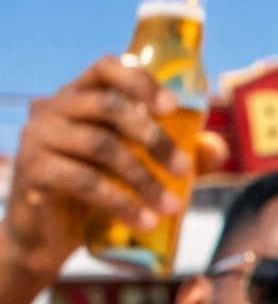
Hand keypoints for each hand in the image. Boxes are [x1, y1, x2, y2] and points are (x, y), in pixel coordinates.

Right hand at [0, 57, 217, 288]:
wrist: (43, 235)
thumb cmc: (89, 196)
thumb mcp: (128, 170)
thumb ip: (169, 155)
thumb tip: (217, 147)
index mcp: (78, 97)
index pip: (105, 68)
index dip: (140, 81)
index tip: (172, 107)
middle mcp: (54, 108)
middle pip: (109, 108)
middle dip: (154, 139)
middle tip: (184, 171)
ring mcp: (39, 138)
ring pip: (101, 147)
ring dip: (144, 179)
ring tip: (173, 208)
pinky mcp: (34, 172)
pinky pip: (85, 183)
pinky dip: (122, 203)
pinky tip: (146, 222)